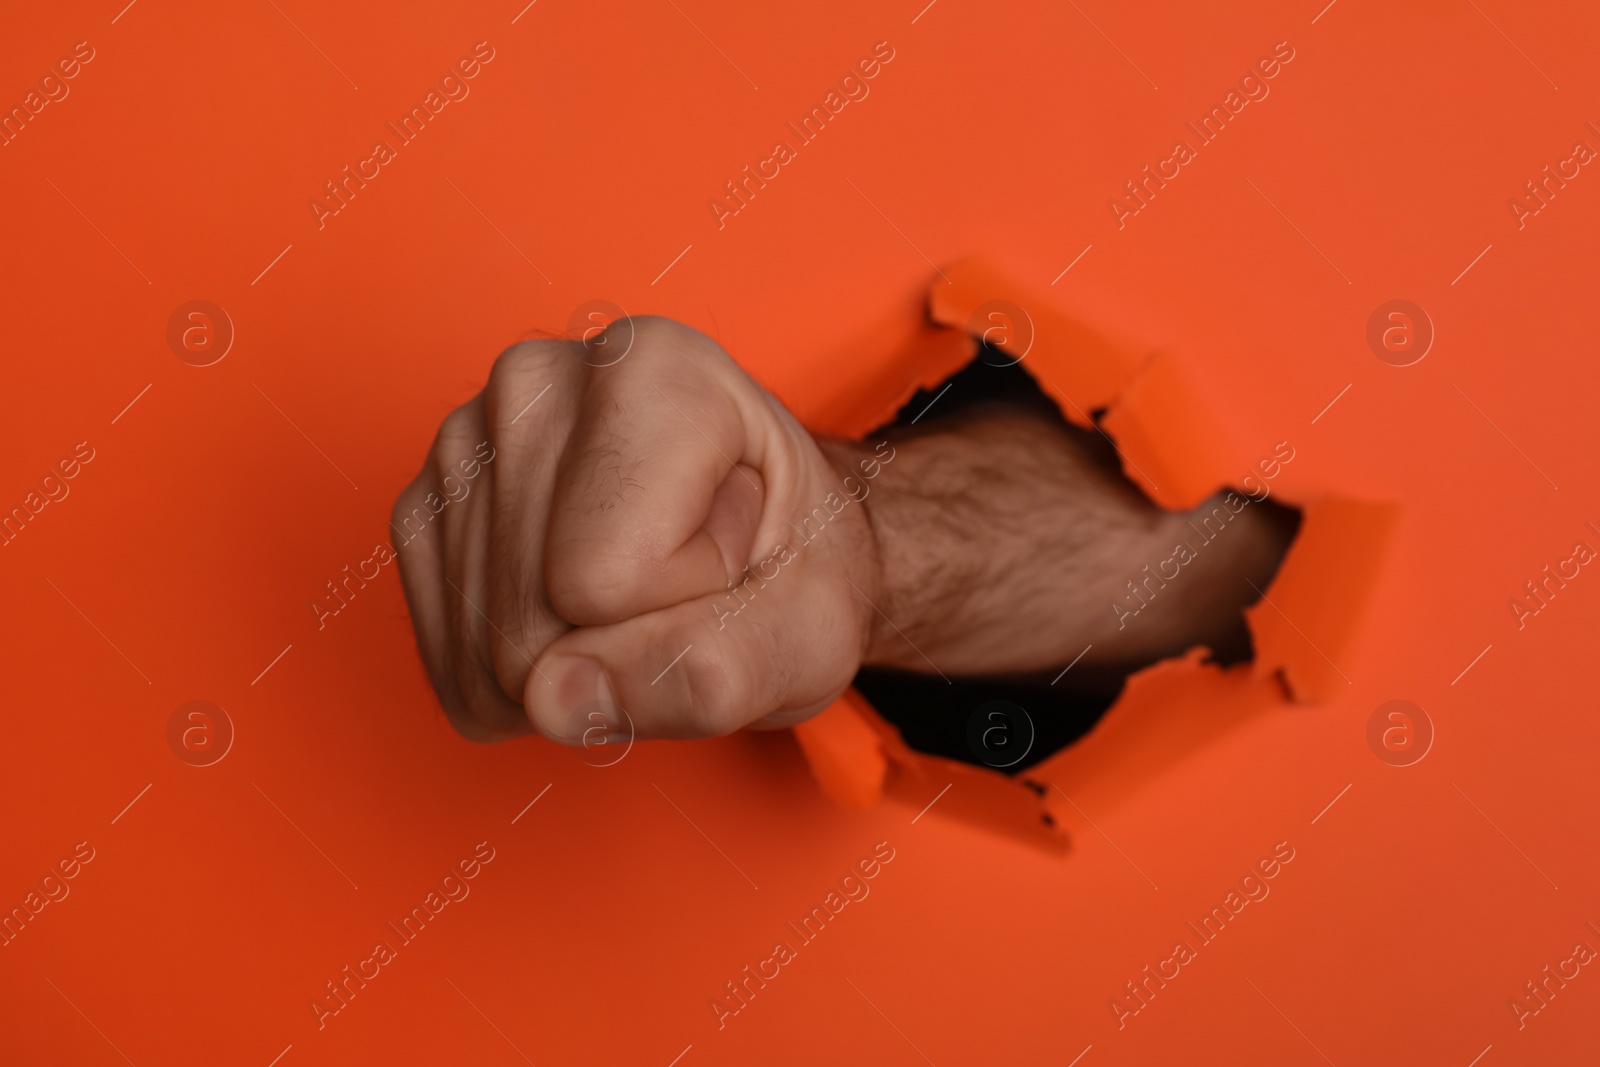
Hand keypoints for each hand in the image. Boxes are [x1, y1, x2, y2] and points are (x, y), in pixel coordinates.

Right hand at [391, 317, 881, 743]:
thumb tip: (558, 700)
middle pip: (530, 620)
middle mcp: (537, 380)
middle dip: (619, 643)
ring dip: (571, 666)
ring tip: (640, 587)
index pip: (605, 575)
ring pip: (483, 651)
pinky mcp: (425, 508)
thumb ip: (714, 670)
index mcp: (654, 367)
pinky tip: (580, 615)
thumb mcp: (812, 631)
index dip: (684, 601)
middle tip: (688, 578)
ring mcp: (465, 441)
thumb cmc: (798, 570)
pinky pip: (452, 662)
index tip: (731, 550)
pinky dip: (523, 681)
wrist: (769, 547)